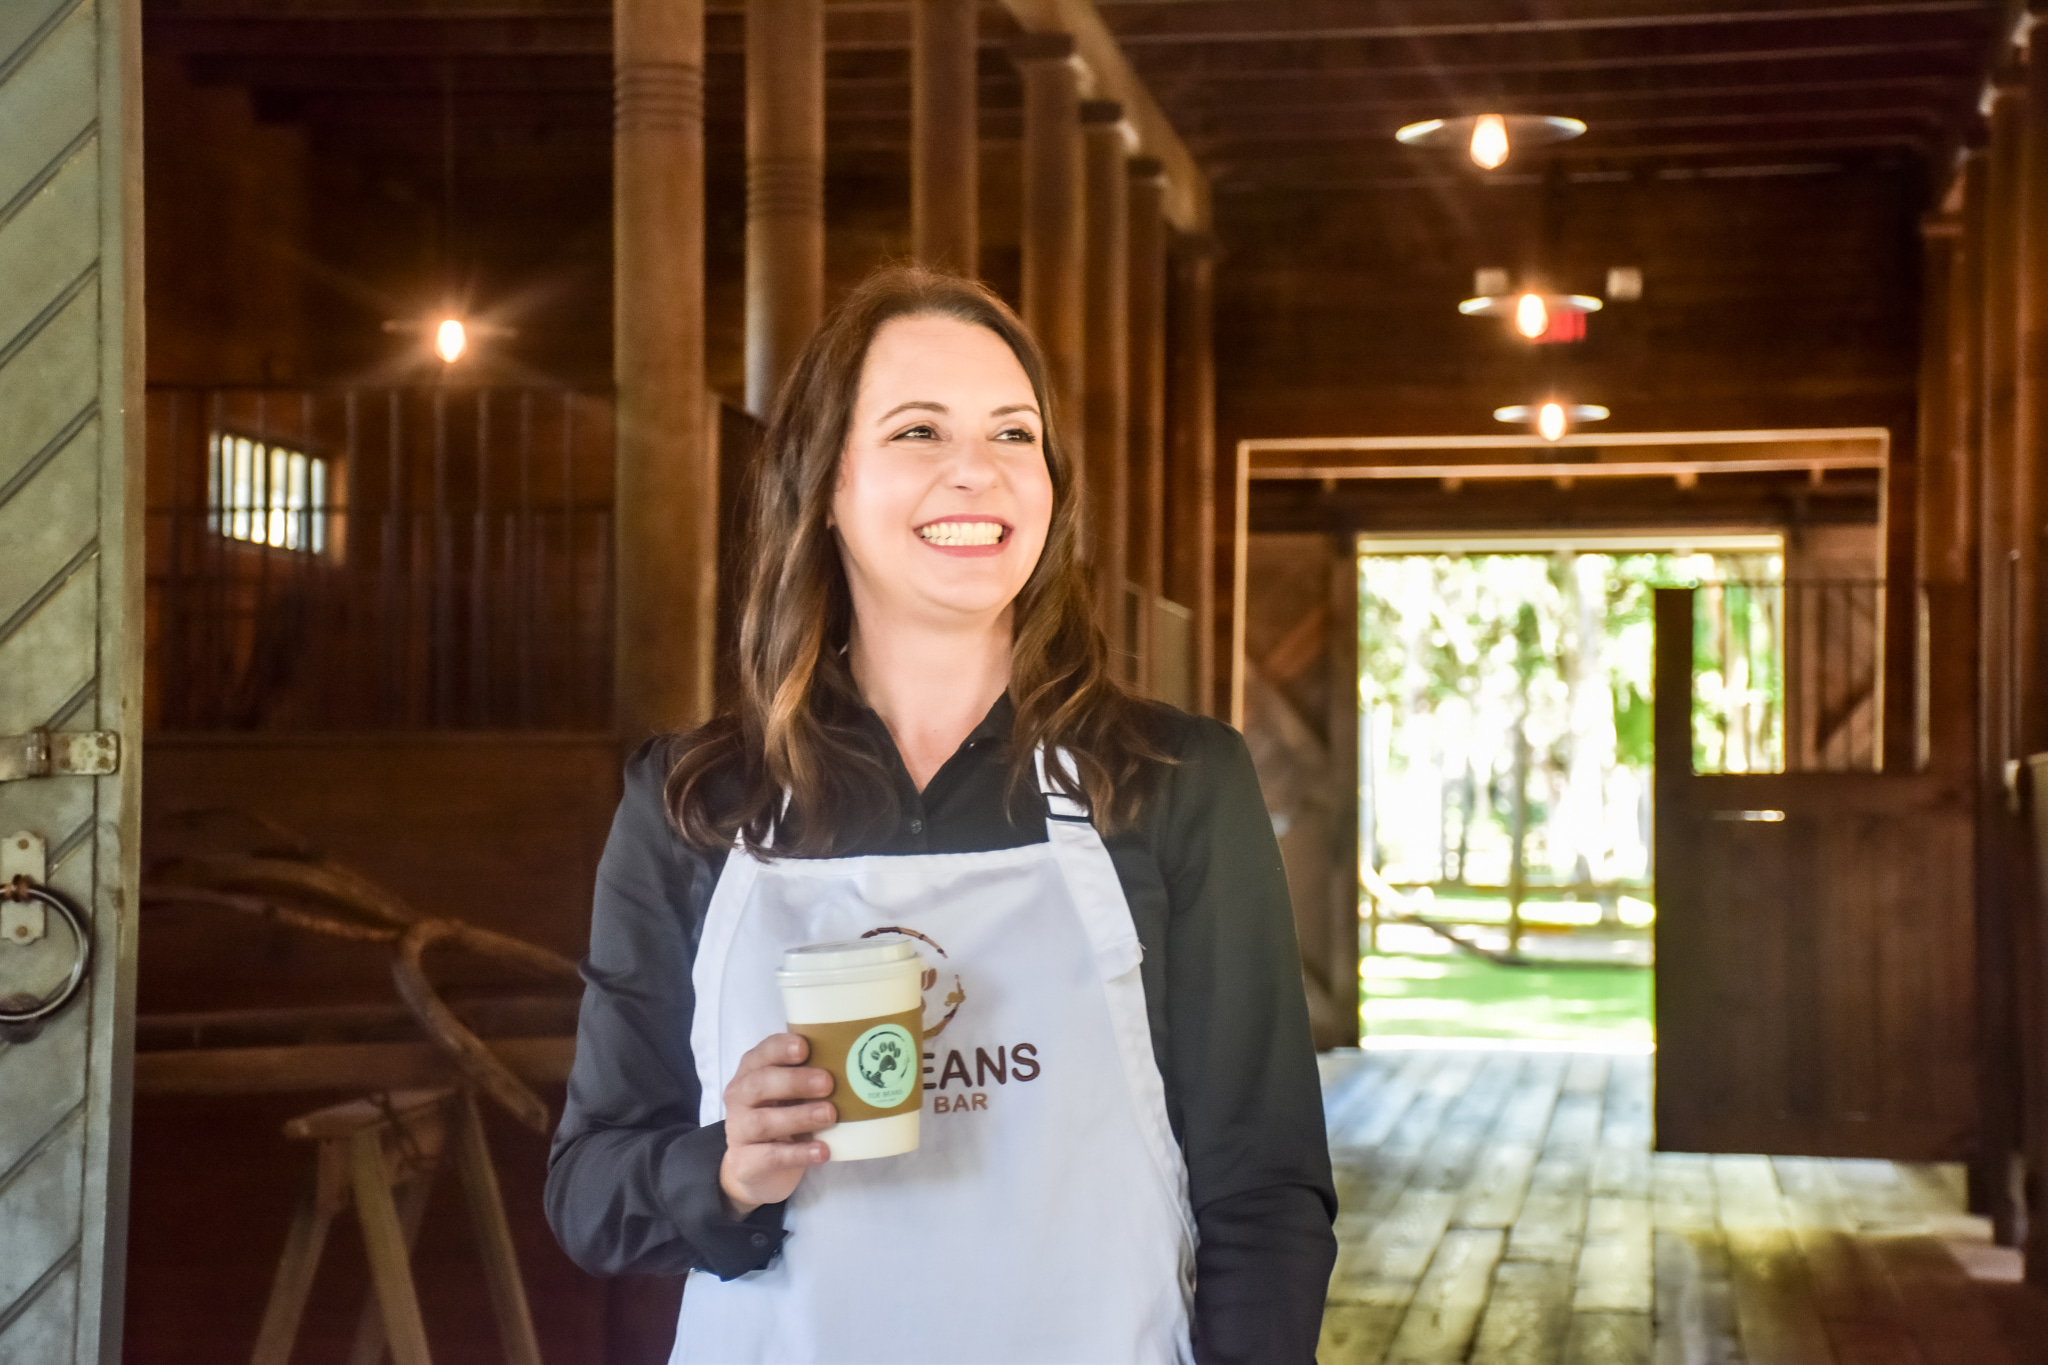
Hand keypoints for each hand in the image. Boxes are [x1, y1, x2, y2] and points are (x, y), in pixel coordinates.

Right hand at [719, 1032, 833, 1217]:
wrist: (757, 1169)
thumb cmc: (782, 1117)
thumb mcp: (791, 1094)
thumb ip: (810, 1077)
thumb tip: (856, 1064)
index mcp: (750, 1073)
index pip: (761, 1054)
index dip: (781, 1048)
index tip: (805, 1047)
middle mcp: (739, 1099)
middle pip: (760, 1084)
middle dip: (795, 1081)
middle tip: (828, 1083)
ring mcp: (738, 1131)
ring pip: (763, 1121)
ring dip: (799, 1116)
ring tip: (829, 1115)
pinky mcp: (745, 1163)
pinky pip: (770, 1157)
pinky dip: (798, 1153)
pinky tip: (822, 1151)